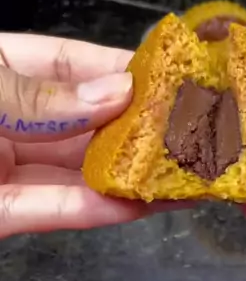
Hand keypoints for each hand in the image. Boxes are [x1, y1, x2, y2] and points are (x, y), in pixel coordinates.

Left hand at [0, 34, 186, 238]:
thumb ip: (39, 95)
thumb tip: (115, 93)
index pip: (67, 64)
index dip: (118, 72)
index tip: (169, 79)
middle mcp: (9, 122)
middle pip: (83, 124)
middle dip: (136, 128)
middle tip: (191, 130)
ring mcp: (5, 172)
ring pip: (77, 174)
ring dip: (129, 175)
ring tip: (183, 173)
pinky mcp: (2, 216)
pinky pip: (55, 210)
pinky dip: (97, 210)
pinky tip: (140, 204)